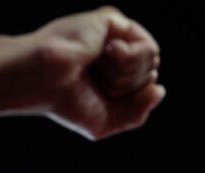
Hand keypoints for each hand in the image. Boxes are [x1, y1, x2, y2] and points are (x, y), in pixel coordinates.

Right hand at [14, 6, 164, 139]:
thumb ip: (138, 112)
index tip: (100, 94)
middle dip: (128, 87)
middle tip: (97, 80)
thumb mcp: (109, 120)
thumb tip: (159, 89)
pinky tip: (106, 52)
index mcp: (112, 72)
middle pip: (150, 73)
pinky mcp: (114, 20)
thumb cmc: (66, 102)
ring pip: (152, 60)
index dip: (128, 98)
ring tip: (98, 67)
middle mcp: (115, 51)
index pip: (145, 87)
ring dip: (126, 75)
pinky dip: (130, 59)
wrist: (44, 81)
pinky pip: (147, 46)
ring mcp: (115, 34)